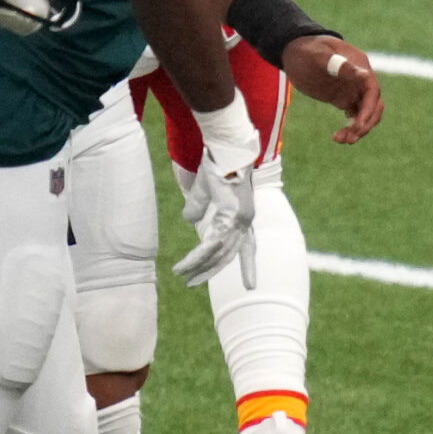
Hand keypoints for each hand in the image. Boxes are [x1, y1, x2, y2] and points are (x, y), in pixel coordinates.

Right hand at [172, 126, 257, 289]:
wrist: (224, 146)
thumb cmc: (218, 164)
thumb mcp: (204, 190)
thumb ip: (198, 206)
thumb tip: (189, 221)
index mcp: (244, 216)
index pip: (248, 248)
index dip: (248, 266)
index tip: (251, 287)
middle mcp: (246, 220)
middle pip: (229, 255)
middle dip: (211, 271)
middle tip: (192, 285)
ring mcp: (240, 217)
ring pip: (218, 252)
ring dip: (198, 265)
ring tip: (181, 276)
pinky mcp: (230, 213)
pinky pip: (211, 242)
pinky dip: (197, 255)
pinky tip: (185, 265)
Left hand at [282, 35, 383, 144]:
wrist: (294, 51)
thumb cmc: (306, 51)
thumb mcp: (320, 57)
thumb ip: (341, 66)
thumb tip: (365, 75)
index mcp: (359, 67)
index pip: (373, 90)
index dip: (369, 109)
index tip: (358, 124)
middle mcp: (360, 81)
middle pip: (374, 106)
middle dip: (365, 124)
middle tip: (349, 139)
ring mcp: (353, 90)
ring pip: (366, 114)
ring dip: (358, 129)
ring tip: (340, 140)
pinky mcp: (344, 99)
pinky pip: (355, 117)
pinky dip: (350, 128)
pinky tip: (338, 137)